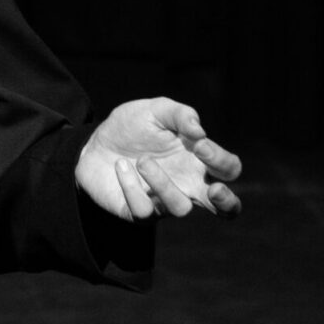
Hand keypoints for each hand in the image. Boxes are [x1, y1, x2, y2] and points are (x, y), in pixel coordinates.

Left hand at [75, 98, 241, 221]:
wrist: (94, 143)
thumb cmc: (133, 127)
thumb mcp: (156, 110)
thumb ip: (180, 114)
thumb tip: (199, 132)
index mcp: (199, 161)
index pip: (229, 169)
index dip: (222, 161)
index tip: (200, 145)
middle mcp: (188, 185)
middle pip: (226, 209)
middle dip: (227, 202)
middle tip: (213, 190)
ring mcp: (165, 202)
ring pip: (180, 208)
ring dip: (163, 184)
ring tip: (142, 161)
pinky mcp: (139, 212)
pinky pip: (144, 210)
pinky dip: (131, 187)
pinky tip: (120, 167)